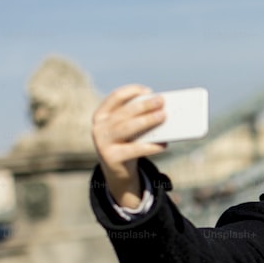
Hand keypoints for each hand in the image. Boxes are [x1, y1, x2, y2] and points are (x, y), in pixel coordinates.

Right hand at [91, 84, 167, 207]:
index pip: (116, 97)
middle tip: (161, 101)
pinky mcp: (112, 158)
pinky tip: (164, 144)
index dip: (132, 91)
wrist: (117, 171)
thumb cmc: (126, 143)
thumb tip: (161, 109)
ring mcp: (103, 143)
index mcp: (101, 115)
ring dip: (147, 120)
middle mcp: (99, 128)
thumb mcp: (127, 129)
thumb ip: (137, 118)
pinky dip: (151, 146)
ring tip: (163, 117)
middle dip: (144, 105)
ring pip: (128, 128)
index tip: (149, 91)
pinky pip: (135, 149)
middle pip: (124, 112)